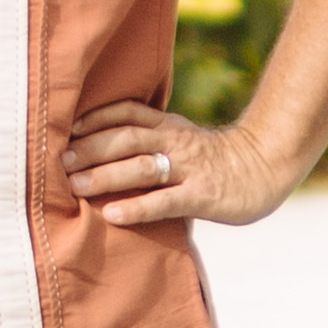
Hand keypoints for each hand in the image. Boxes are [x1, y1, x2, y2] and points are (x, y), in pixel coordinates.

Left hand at [62, 100, 298, 230]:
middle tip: (60, 160)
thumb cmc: (216, 161)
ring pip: (142, 167)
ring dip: (106, 175)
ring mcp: (190, 168)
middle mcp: (177, 142)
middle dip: (91, 148)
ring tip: (76, 184)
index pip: (128, 113)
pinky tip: (113, 215)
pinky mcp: (202, 196)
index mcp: (170, 126)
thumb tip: (105, 150)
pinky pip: (165, 201)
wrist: (266, 169)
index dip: (97, 117)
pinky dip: (137, 207)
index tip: (67, 127)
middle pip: (127, 138)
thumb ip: (152, 141)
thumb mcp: (183, 141)